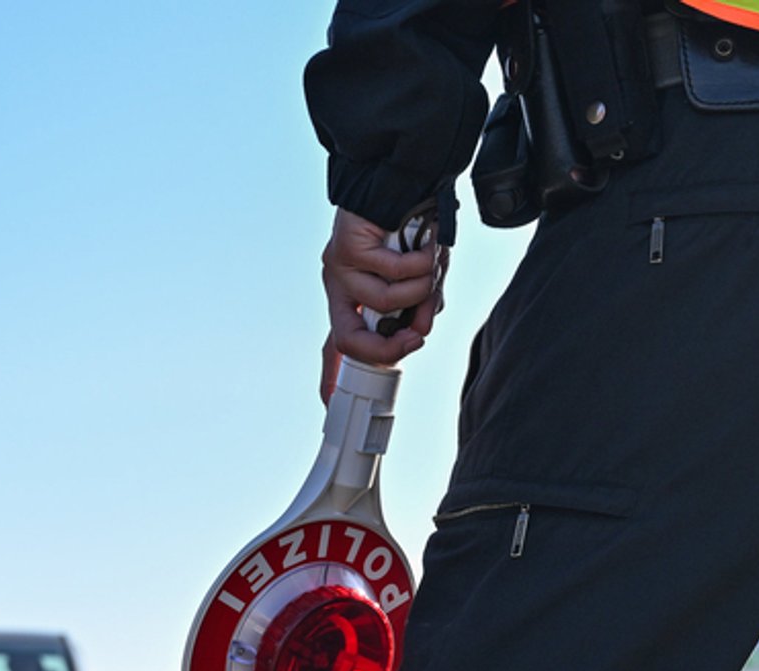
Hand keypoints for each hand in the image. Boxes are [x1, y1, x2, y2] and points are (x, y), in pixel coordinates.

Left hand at [320, 207, 445, 402]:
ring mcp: (339, 266)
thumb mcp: (420, 279)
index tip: (328, 403)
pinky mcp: (347, 245)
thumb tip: (419, 332)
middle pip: (350, 339)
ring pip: (383, 302)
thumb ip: (419, 307)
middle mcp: (339, 285)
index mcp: (351, 297)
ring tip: (430, 266)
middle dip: (391, 346)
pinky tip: (427, 246)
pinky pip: (392, 272)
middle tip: (417, 334)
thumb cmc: (413, 230)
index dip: (330, 375)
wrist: (405, 179)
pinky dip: (420, 263)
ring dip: (419, 289)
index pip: (336, 344)